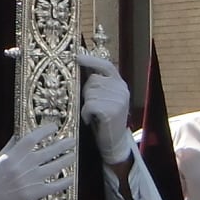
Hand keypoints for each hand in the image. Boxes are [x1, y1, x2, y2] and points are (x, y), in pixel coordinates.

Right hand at [0, 126, 75, 199]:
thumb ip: (9, 147)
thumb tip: (20, 134)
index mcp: (12, 157)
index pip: (32, 139)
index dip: (45, 131)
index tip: (54, 127)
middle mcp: (23, 167)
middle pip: (48, 151)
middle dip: (63, 144)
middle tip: (72, 140)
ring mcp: (29, 181)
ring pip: (54, 167)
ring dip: (66, 160)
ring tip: (74, 155)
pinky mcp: (33, 194)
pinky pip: (53, 186)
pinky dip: (64, 182)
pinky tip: (71, 178)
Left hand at [77, 49, 131, 163]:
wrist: (115, 142)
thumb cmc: (105, 119)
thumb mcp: (105, 98)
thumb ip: (98, 83)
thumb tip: (80, 64)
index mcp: (120, 84)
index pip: (106, 66)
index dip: (91, 60)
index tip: (77, 57)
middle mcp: (122, 90)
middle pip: (93, 80)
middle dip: (86, 92)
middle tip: (92, 106)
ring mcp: (118, 100)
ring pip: (89, 93)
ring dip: (86, 105)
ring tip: (93, 114)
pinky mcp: (111, 111)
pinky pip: (89, 105)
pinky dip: (86, 114)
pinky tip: (90, 120)